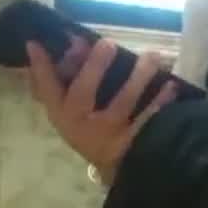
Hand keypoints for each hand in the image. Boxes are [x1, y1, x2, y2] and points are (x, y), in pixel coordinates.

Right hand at [25, 36, 177, 184]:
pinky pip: (147, 120)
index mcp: (62, 114)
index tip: (37, 43)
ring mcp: (107, 135)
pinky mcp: (131, 143)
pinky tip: (170, 84)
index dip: (41, 68)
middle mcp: (80, 124)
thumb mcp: (71, 108)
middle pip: (83, 94)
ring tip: (151, 56)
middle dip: (93, 67)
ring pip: (121, 104)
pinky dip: (160, 102)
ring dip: (137, 78)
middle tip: (107, 43)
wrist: (115, 165)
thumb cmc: (90, 127)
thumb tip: (73, 42)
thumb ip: (66, 79)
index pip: (46, 89)